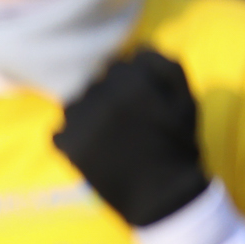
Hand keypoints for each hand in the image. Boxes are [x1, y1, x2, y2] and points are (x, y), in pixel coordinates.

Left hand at [55, 49, 208, 225]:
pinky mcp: (67, 146)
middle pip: (93, 85)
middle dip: (106, 99)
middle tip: (122, 124)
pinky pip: (59, 133)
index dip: (127, 84)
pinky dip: (71, 139)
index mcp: (132, 81)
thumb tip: (138, 49)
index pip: (116, 66)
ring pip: (74, 105)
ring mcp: (80, 122)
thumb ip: (165, 67)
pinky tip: (92, 151)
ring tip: (106, 137)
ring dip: (86, 116)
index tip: (136, 104)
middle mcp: (101, 97)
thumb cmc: (177, 145)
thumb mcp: (185, 100)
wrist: (161, 194)